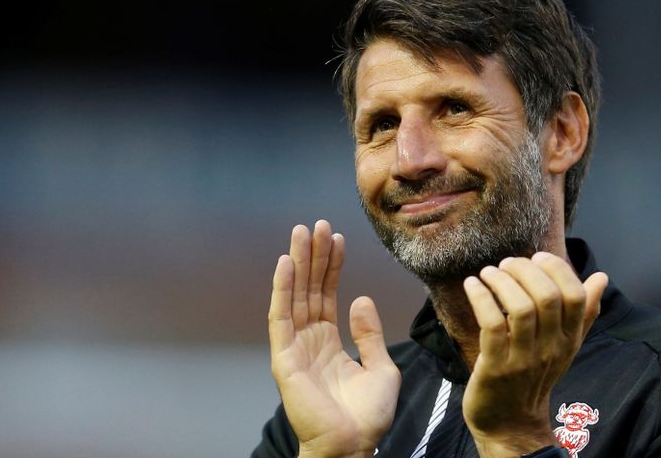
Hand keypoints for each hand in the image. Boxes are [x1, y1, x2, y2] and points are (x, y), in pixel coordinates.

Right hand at [268, 220, 400, 457]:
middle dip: (313, 256)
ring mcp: (295, 348)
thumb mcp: (380, 366)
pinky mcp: (285, 358)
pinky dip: (281, 288)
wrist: (354, 446)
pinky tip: (285, 262)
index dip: (331, 267)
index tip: (337, 239)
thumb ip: (369, 333)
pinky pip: (281, 317)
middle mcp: (308, 340)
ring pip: (295, 295)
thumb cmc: (367, 416)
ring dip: (298, 263)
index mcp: (328, 342)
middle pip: (309, 289)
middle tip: (317, 224)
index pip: (327, 295)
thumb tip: (360, 298)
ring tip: (303, 232)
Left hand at [461, 252, 607, 457]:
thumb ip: (584, 312)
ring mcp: (523, 359)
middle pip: (547, 297)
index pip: (574, 296)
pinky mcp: (496, 367)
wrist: (511, 423)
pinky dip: (481, 298)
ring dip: (501, 281)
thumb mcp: (565, 345)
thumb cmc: (535, 375)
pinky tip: (473, 285)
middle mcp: (550, 348)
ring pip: (520, 308)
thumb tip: (601, 277)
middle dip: (524, 270)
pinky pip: (492, 325)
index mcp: (569, 338)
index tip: (537, 257)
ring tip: (488, 272)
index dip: (556, 269)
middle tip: (506, 263)